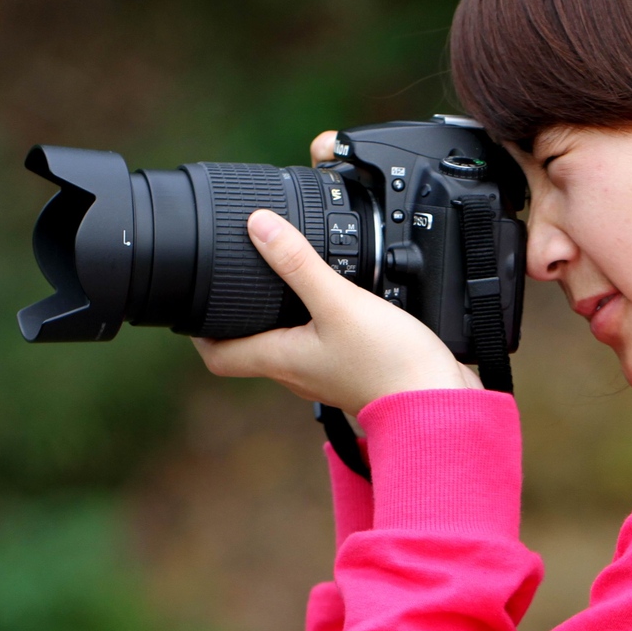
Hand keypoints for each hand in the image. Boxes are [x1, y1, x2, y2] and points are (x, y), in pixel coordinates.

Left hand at [194, 209, 480, 412]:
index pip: (219, 357)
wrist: (439, 404)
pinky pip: (322, 342)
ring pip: (288, 343)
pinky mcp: (355, 368)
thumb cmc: (390, 365)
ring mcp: (327, 373)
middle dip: (237, 314)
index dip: (198, 332)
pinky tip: (336, 296)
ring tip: (280, 278)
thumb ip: (299, 263)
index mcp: (281, 359)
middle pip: (251, 347)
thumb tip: (258, 226)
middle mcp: (298, 371)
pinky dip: (317, 318)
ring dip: (277, 314)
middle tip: (234, 277)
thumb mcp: (339, 302)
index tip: (192, 300)